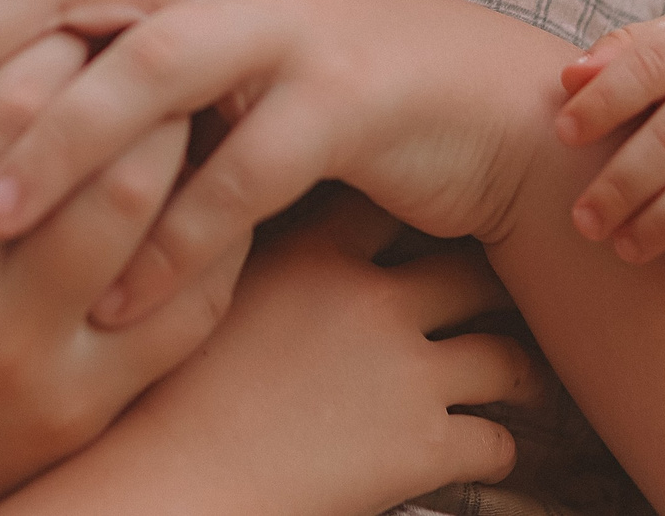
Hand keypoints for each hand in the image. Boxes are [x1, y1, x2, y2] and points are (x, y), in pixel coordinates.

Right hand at [0, 0, 242, 515]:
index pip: (5, 125)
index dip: (47, 46)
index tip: (69, 4)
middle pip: (111, 183)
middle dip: (139, 93)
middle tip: (151, 33)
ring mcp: (52, 386)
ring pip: (163, 249)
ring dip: (183, 160)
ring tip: (183, 92)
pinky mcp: (87, 419)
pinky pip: (184, 323)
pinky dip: (207, 246)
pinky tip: (198, 185)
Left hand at [0, 0, 583, 326]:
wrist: (475, 92)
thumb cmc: (306, 76)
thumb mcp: (194, 30)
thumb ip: (101, 29)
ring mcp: (284, 25)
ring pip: (143, 69)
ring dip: (54, 150)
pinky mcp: (347, 97)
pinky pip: (243, 171)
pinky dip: (176, 240)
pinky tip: (123, 304)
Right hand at [0, 192, 536, 515]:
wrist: (164, 491)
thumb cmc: (151, 399)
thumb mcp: (183, 284)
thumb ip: (218, 229)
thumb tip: (228, 181)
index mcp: (312, 251)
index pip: (396, 200)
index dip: (426, 200)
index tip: (446, 200)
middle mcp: (372, 300)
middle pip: (471, 269)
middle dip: (491, 281)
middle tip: (497, 289)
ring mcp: (406, 374)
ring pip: (507, 358)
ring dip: (513, 371)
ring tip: (512, 377)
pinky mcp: (424, 449)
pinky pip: (497, 444)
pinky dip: (496, 451)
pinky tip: (476, 456)